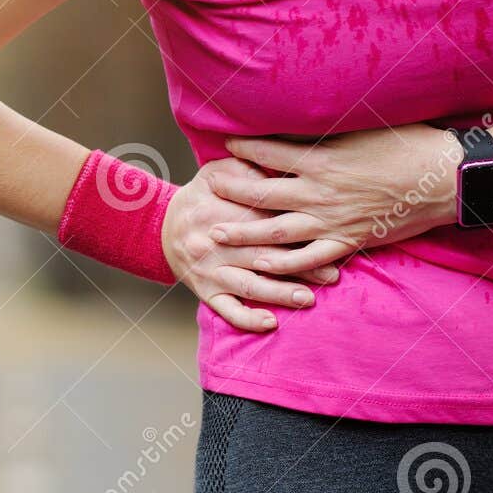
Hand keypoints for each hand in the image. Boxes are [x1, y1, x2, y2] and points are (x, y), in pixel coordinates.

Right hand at [163, 158, 341, 332]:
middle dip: (299, 267)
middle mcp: (216, 243)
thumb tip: (280, 170)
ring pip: (249, 285)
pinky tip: (270, 323)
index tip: (326, 237)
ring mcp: (210, 270)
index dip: (295, 230)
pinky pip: (227, 309)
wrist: (161, 226)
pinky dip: (248, 318)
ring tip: (307, 299)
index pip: (264, 222)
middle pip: (263, 256)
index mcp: (223, 212)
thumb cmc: (202, 197)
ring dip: (279, 293)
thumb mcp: (219, 173)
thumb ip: (248, 170)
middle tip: (331, 275)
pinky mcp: (205, 291)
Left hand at [212, 125, 462, 274]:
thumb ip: (327, 133)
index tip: (222, 148)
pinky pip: (308, 257)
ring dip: (242, 232)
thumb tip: (299, 124)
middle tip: (204, 189)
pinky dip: (283, 263)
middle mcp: (319, 193)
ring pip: (275, 231)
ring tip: (215, 233)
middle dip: (229, 191)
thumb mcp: (363, 128)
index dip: (242, 150)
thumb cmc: (408, 145)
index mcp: (321, 159)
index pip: (268, 154)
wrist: (443, 178)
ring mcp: (332, 221)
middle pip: (261, 194)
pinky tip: (260, 264)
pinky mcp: (348, 241)